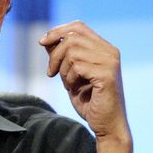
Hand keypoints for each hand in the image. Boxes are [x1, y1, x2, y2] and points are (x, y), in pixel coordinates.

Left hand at [39, 21, 130, 145]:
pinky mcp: (107, 75)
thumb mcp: (71, 74)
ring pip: (72, 52)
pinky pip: (77, 67)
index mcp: (104, 48)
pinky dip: (69, 79)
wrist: (106, 125)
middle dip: (55, 55)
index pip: (78, 27)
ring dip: (63, 70)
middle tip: (51, 73)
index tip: (42, 42)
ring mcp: (110, 62)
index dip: (57, 31)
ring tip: (69, 84)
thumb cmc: (89, 101)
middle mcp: (110, 51)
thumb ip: (63, 57)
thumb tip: (47, 40)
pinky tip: (75, 89)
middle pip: (72, 37)